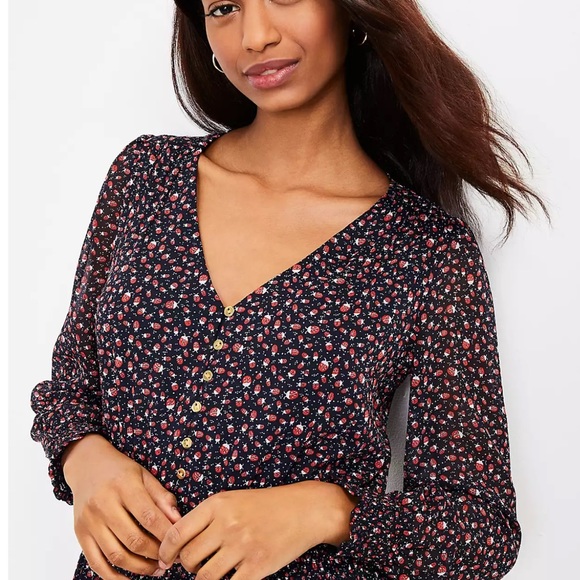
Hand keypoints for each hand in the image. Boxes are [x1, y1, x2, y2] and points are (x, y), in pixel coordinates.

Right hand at [63, 434, 181, 578]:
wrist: (86, 464)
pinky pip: (96, 562)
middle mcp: (104, 504)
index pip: (149, 517)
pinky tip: (129, 579)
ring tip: (155, 569)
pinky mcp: (80, 533)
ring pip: (116, 555)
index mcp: (124, 486)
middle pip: (133, 539)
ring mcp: (89, 521)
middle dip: (155, 554)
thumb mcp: (144, 475)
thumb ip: (162, 497)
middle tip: (169, 561)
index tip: (179, 545)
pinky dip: (113, 577)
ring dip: (139, 568)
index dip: (166, 535)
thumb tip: (179, 521)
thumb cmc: (121, 471)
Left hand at [157, 480, 353, 579]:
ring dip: (204, 578)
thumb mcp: (233, 499)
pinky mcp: (257, 566)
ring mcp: (242, 546)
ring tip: (214, 571)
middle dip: (187, 566)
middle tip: (196, 564)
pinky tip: (231, 577)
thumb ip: (206, 517)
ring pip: (205, 577)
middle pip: (188, 558)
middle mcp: (227, 524)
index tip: (165, 559)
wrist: (304, 509)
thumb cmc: (265, 504)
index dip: (165, 550)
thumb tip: (177, 544)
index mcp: (217, 504)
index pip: (177, 533)